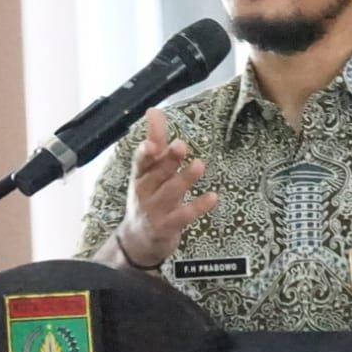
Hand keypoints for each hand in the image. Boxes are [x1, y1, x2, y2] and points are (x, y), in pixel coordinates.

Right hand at [116, 108, 218, 267]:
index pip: (141, 160)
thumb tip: (154, 110)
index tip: (152, 142)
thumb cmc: (147, 197)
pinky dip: (199, 206)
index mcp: (140, 175)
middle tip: (181, 145)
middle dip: (168, 160)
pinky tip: (213, 197)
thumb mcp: (147, 171)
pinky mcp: (168, 226)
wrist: (139, 241)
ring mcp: (156, 210)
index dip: (146, 151)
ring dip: (185, 179)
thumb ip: (155, 140)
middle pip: (157, 174)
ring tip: (199, 165)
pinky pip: (184, 215)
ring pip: (171, 192)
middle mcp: (145, 191)